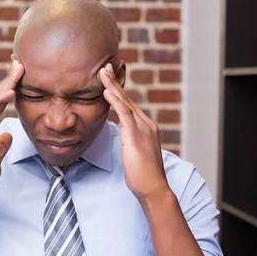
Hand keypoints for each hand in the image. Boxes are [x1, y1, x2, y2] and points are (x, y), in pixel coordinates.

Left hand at [99, 63, 169, 199]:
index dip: (119, 92)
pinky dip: (115, 101)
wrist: (154, 188)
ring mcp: (142, 129)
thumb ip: (131, 142)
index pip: (130, 105)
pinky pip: (123, 114)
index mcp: (147, 128)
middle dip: (115, 82)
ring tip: (102, 73)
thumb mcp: (136, 155)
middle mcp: (146, 124)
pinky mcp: (135, 136)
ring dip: (112, 86)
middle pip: (128, 99)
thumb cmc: (144, 177)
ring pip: (125, 102)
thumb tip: (124, 138)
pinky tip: (106, 91)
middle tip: (104, 67)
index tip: (109, 79)